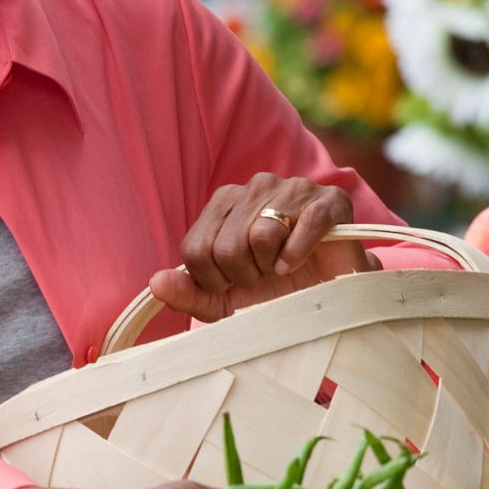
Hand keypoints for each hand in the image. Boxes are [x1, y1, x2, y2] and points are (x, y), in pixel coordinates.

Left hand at [150, 174, 375, 323]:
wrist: (331, 295)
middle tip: (264, 277)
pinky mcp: (329, 201)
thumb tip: (156, 283)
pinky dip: (298, 254)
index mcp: (224, 202)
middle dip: (246, 277)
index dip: (215, 281)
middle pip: (226, 247)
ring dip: (272, 267)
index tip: (236, 283)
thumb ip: (188, 293)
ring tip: (283, 267)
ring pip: (262, 235)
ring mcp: (293, 188)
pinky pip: (303, 226)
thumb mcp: (225, 301)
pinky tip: (299, 263)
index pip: (195, 250)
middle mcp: (255, 187)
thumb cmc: (275, 292)